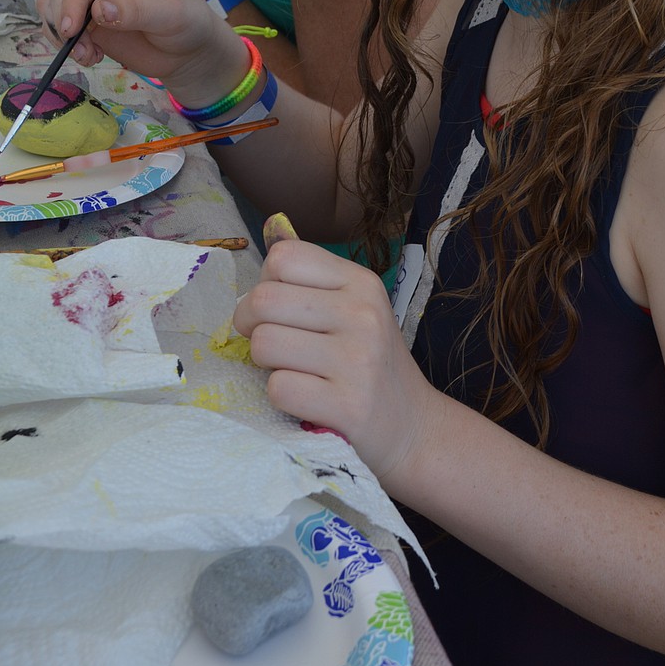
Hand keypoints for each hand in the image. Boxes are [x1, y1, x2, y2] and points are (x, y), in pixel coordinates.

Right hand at [36, 0, 239, 97]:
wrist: (185, 48)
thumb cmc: (186, 21)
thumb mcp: (170, 15)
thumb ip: (136, 11)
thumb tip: (99, 10)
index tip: (71, 29)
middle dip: (65, 20)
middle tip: (84, 52)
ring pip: (51, 2)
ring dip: (61, 33)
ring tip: (90, 56)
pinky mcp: (82, 12)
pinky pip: (55, 22)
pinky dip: (63, 42)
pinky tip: (90, 56)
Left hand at [234, 225, 441, 485]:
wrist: (413, 427)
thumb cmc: (369, 363)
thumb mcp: (354, 309)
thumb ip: (310, 281)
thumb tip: (266, 238)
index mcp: (361, 282)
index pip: (283, 257)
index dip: (264, 284)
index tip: (276, 311)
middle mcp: (362, 313)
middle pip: (263, 300)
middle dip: (251, 326)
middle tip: (270, 345)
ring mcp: (358, 359)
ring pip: (264, 344)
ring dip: (265, 364)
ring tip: (293, 370)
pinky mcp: (348, 405)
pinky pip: (278, 388)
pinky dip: (282, 397)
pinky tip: (307, 398)